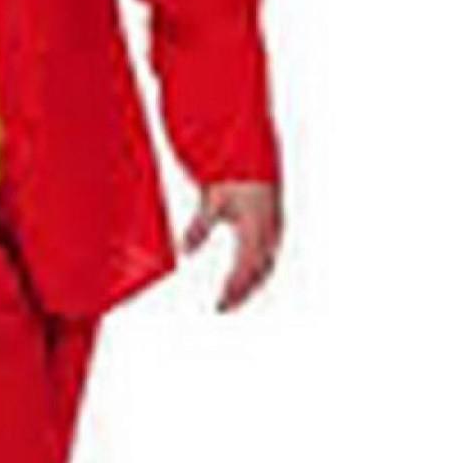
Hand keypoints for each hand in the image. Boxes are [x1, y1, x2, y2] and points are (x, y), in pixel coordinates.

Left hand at [181, 180, 282, 311]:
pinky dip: (257, 271)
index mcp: (256, 230)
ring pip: (266, 267)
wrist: (254, 154)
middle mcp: (270, 234)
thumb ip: (199, 228)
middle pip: (258, 274)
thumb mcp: (212, 202)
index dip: (233, 291)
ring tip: (232, 298)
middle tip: (224, 308)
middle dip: (242, 293)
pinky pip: (269, 256)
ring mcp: (276, 230)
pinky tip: (244, 277)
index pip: (245, 270)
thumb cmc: (234, 174)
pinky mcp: (276, 226)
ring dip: (250, 285)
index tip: (218, 307)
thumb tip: (185, 251)